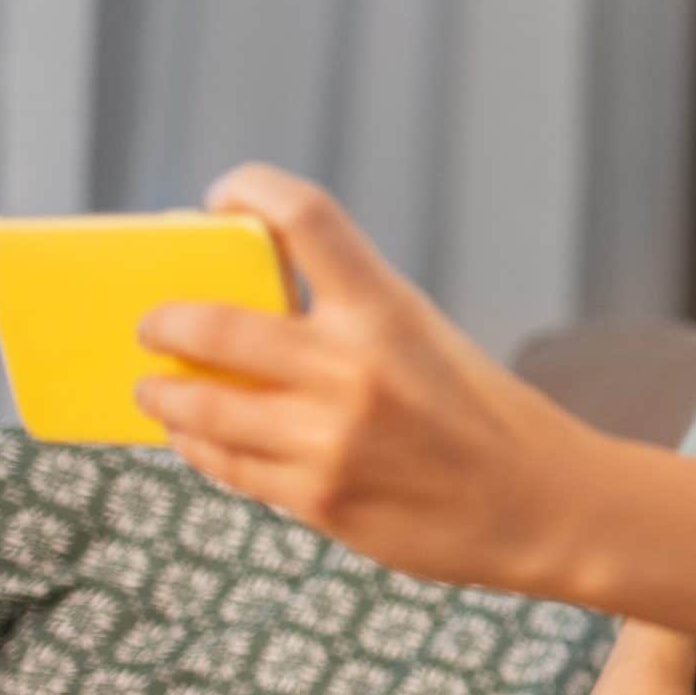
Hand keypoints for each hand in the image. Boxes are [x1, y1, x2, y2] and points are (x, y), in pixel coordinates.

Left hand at [130, 162, 594, 591]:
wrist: (541, 505)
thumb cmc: (485, 417)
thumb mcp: (428, 341)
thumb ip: (351, 321)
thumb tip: (249, 306)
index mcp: (389, 311)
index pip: (304, 217)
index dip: (247, 189)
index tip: (221, 196)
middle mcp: (353, 368)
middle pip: (212, 321)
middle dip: (164, 322)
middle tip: (154, 324)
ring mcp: (330, 439)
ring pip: (200, 404)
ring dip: (164, 394)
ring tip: (157, 391)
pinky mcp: (319, 499)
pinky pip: (227, 465)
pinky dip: (199, 446)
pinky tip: (197, 438)